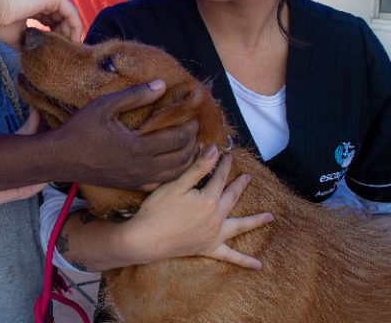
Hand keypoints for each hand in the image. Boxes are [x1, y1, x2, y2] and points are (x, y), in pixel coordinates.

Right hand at [0, 0, 81, 45]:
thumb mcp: (17, 36)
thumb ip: (29, 41)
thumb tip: (34, 55)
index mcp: (34, 4)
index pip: (51, 20)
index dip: (57, 35)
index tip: (60, 51)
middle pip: (62, 17)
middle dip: (67, 35)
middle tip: (68, 52)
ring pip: (68, 14)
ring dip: (72, 32)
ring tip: (71, 49)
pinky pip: (70, 11)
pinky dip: (75, 26)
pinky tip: (72, 40)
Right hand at [52, 81, 199, 188]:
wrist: (59, 158)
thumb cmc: (80, 130)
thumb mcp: (105, 105)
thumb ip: (135, 96)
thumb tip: (162, 85)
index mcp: (138, 147)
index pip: (176, 139)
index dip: (189, 128)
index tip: (193, 117)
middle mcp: (141, 167)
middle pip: (180, 159)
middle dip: (192, 144)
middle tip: (195, 131)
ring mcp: (136, 179)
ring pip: (173, 175)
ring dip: (187, 161)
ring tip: (191, 148)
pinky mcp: (129, 185)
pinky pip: (159, 184)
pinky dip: (173, 176)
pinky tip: (173, 167)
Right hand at [129, 145, 273, 268]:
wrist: (147, 239)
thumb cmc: (158, 209)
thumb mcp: (176, 185)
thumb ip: (198, 168)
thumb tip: (214, 150)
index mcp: (208, 200)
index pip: (219, 178)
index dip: (224, 166)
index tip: (228, 156)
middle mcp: (216, 218)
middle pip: (232, 198)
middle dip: (239, 185)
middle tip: (247, 177)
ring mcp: (214, 235)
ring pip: (239, 226)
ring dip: (255, 221)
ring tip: (270, 217)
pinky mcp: (208, 249)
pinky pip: (230, 256)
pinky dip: (244, 261)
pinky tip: (258, 265)